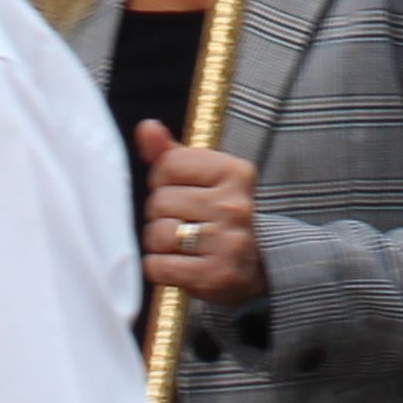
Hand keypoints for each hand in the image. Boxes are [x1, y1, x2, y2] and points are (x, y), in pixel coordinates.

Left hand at [130, 123, 264, 306]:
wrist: (256, 269)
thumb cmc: (220, 217)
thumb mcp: (204, 179)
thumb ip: (172, 153)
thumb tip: (147, 127)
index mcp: (235, 173)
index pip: (168, 165)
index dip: (162, 181)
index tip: (179, 192)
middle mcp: (236, 206)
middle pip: (160, 201)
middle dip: (160, 214)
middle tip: (182, 223)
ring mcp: (228, 243)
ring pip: (158, 233)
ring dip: (158, 243)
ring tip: (180, 244)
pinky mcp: (215, 276)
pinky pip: (159, 266)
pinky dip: (159, 268)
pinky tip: (178, 265)